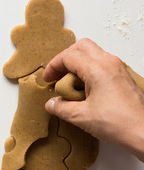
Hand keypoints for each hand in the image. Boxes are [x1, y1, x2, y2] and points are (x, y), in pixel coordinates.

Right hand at [43, 38, 143, 161]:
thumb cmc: (119, 123)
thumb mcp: (81, 117)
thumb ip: (62, 108)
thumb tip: (52, 104)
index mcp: (97, 69)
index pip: (68, 57)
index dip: (53, 66)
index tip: (48, 79)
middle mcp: (109, 63)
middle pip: (81, 47)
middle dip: (65, 59)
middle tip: (57, 75)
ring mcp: (118, 68)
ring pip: (92, 53)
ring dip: (77, 64)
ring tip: (69, 84)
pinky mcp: (122, 77)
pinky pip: (102, 64)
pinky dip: (88, 70)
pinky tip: (84, 89)